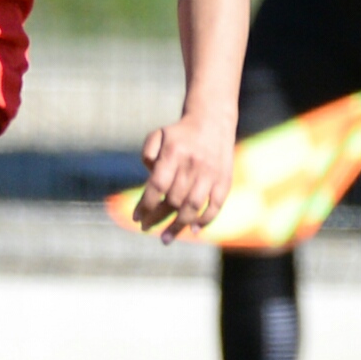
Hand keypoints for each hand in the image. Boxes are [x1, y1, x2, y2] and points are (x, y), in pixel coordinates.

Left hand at [130, 110, 235, 241]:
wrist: (212, 120)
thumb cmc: (179, 134)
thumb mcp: (158, 136)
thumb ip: (147, 156)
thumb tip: (150, 185)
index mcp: (174, 152)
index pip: (157, 185)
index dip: (145, 205)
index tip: (136, 218)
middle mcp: (193, 164)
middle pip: (173, 200)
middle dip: (157, 218)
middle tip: (146, 229)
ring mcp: (211, 173)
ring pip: (193, 207)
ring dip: (177, 226)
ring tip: (165, 239)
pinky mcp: (224, 180)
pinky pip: (215, 206)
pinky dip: (205, 221)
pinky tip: (193, 230)